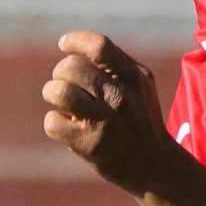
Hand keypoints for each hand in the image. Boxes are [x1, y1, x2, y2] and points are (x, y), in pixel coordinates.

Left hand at [41, 31, 176, 194]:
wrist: (154, 164)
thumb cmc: (140, 118)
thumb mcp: (140, 86)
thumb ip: (114, 65)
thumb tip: (74, 48)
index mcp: (134, 77)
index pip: (99, 46)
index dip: (75, 40)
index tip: (64, 44)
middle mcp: (120, 97)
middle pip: (72, 67)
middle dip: (60, 72)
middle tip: (64, 82)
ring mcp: (105, 122)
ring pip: (59, 91)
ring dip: (51, 92)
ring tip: (58, 99)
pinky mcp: (90, 144)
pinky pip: (53, 122)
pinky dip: (53, 121)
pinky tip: (64, 124)